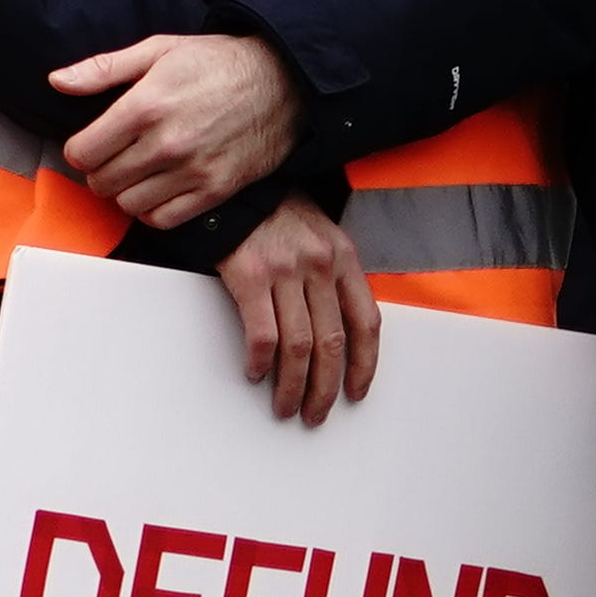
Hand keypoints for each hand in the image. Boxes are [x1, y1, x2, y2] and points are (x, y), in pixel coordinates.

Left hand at [46, 28, 304, 225]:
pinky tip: (157, 189)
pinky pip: (164, 219)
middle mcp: (167, 143)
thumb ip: (103, 69)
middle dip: (99, 171)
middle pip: (103, 181)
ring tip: (135, 173)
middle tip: (112, 158)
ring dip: (124, 192)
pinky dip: (153, 210)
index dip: (80, 149)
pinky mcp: (216, 190)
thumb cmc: (219, 62)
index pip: (84, 151)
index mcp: (146, 106)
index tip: (90, 144)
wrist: (284, 81)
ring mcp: (193, 171)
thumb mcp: (158, 50)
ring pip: (129, 204)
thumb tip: (58, 81)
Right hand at [216, 196, 380, 425]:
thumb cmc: (270, 210)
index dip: (365, 364)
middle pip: (333, 342)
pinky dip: (261, 361)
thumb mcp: (316, 234)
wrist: (229, 184)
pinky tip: (256, 374)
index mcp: (343, 257)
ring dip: (293, 385)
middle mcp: (320, 265)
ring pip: (300, 345)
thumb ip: (330, 274)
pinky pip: (262, 332)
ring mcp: (285, 270)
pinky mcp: (249, 275)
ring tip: (285, 406)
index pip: (366, 322)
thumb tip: (334, 328)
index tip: (356, 392)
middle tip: (316, 413)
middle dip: (326, 387)